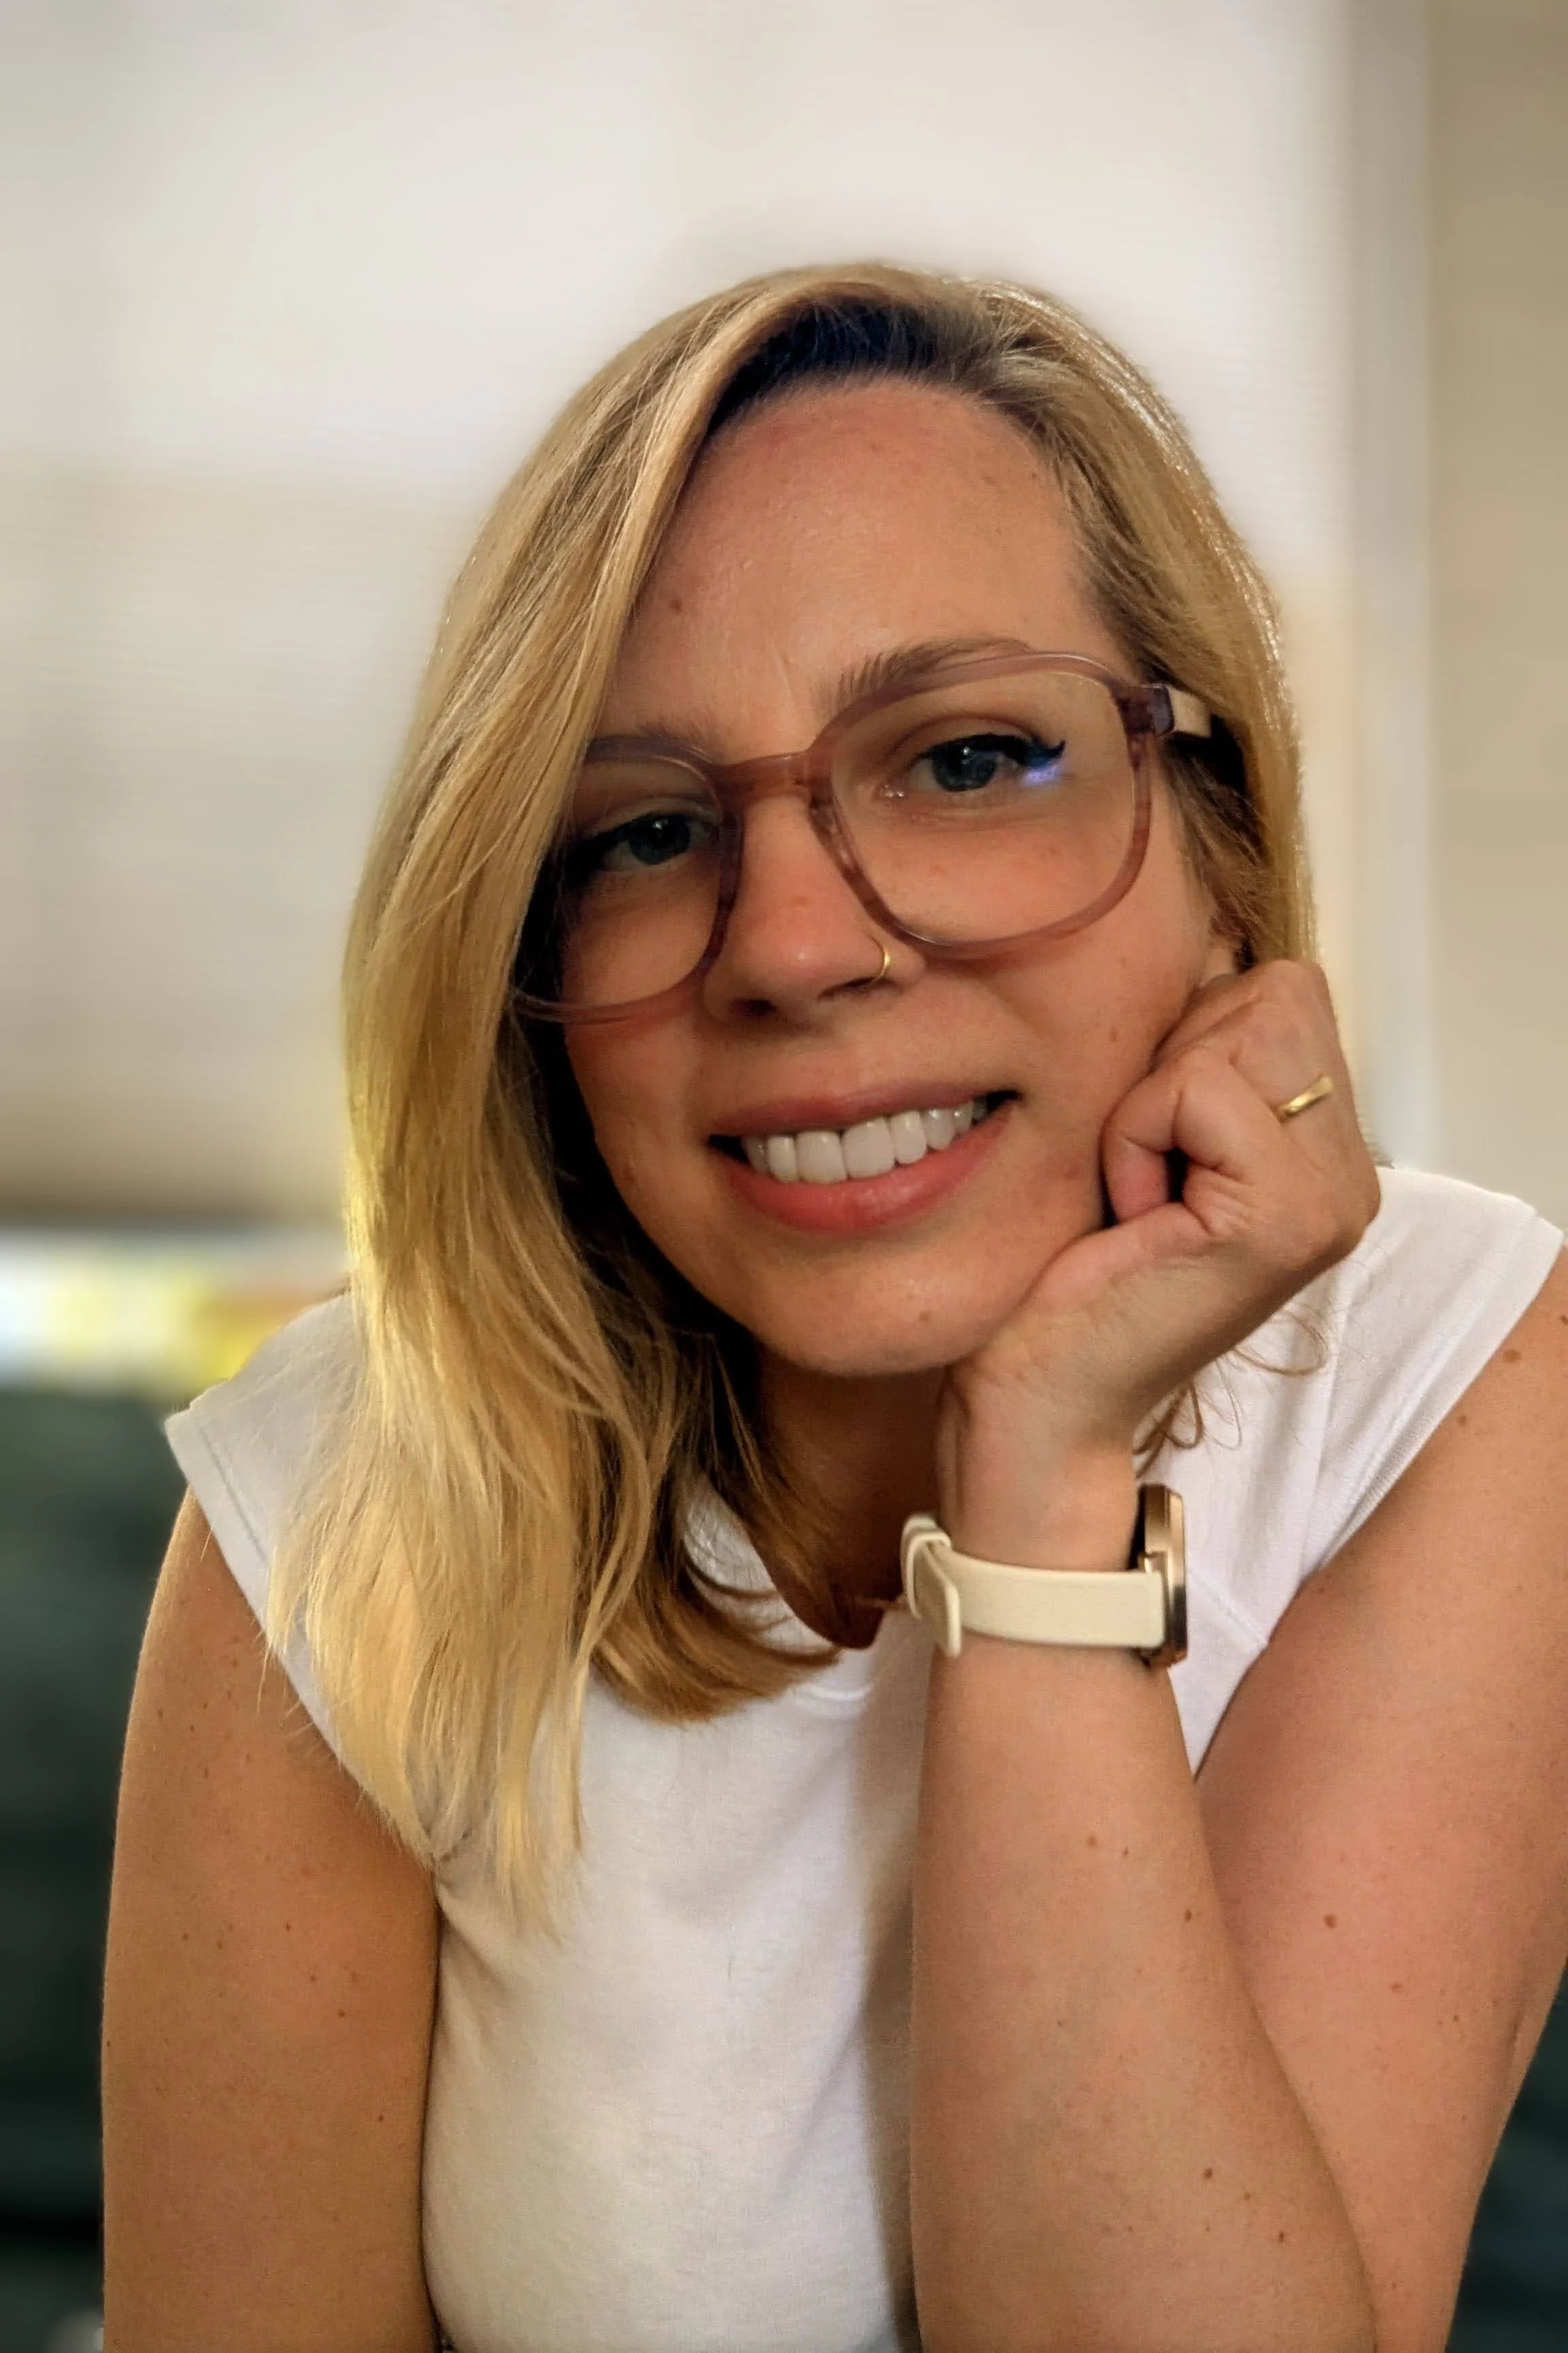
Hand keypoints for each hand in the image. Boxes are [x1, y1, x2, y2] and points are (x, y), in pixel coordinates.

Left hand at [935, 960, 1380, 1570]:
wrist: (1037, 1395)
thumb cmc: (1065, 1267)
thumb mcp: (1144, 1131)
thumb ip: (1195, 1054)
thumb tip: (1196, 944)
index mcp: (1327, 1153)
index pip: (1282, 989)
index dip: (1185, 1040)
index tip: (1148, 1147)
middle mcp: (1351, 1178)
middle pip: (1275, 992)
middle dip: (1173, 1060)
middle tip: (1140, 1170)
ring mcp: (1331, 1201)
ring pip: (1241, 1027)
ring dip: (1152, 1097)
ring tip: (1138, 1191)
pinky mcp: (1283, 1220)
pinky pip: (1197, 1086)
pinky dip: (1136, 1133)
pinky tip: (1131, 1214)